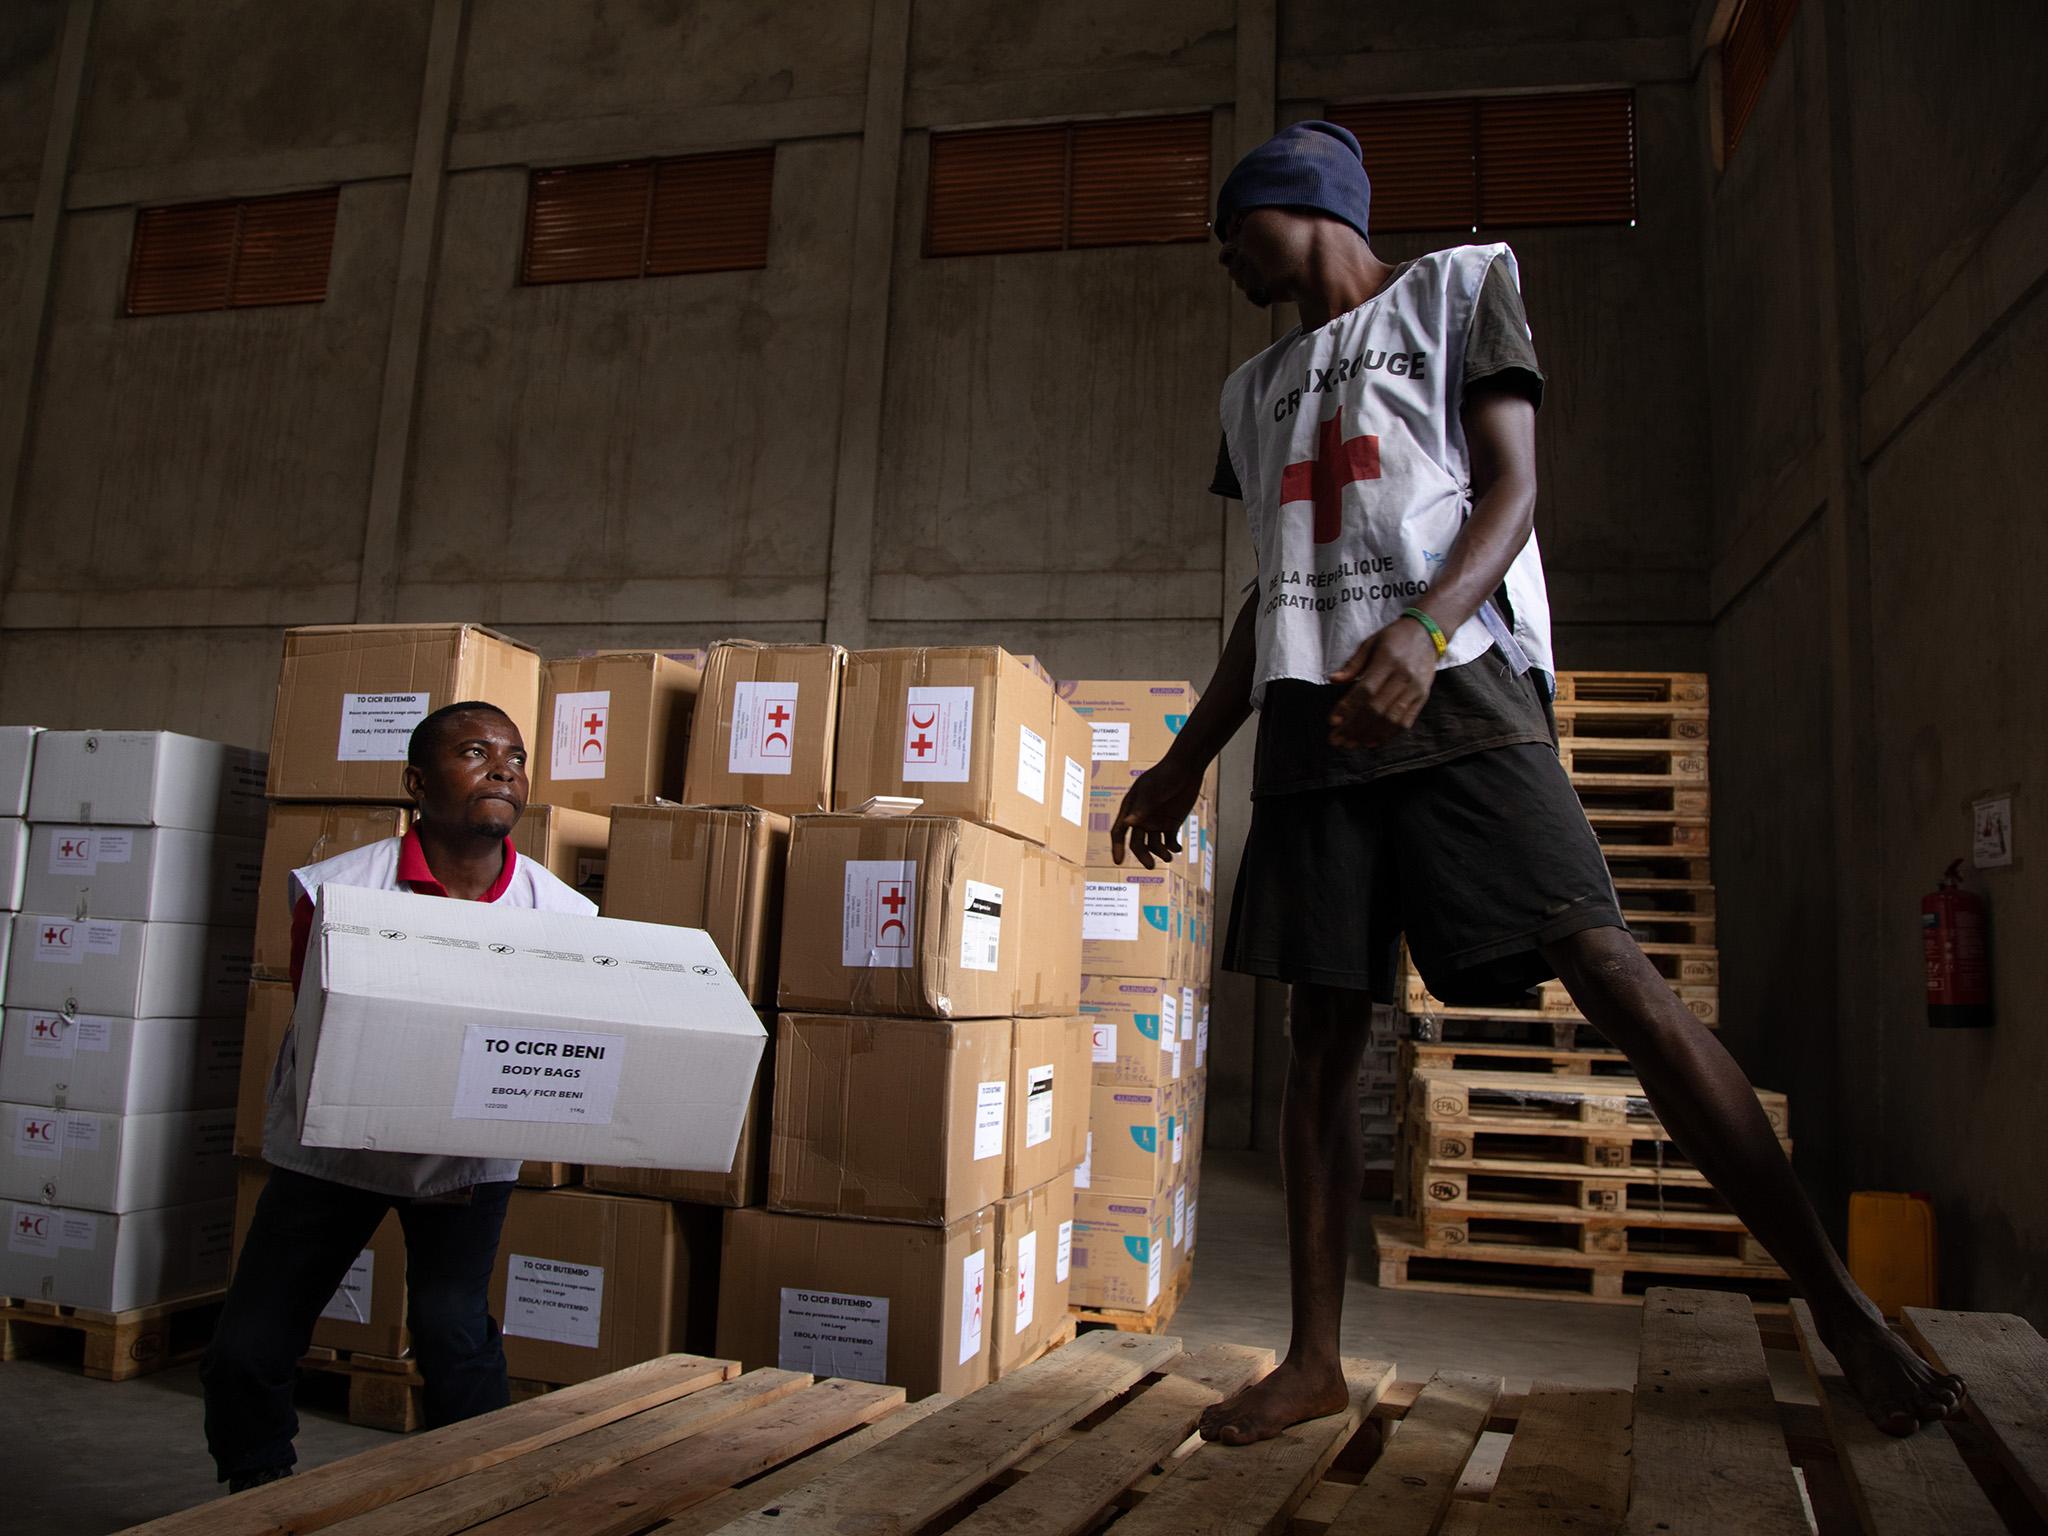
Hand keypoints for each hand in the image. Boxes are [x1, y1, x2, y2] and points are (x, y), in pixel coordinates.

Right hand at [1110, 756, 1202, 868]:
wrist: (1186, 768)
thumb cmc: (1164, 776)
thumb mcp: (1151, 792)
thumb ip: (1140, 809)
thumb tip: (1127, 824)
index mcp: (1131, 809)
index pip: (1119, 831)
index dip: (1117, 847)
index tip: (1118, 861)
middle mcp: (1141, 819)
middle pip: (1137, 843)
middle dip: (1143, 855)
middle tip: (1150, 866)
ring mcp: (1157, 822)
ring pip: (1154, 845)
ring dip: (1160, 853)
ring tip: (1169, 857)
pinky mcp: (1172, 824)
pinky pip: (1169, 842)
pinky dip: (1173, 848)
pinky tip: (1178, 849)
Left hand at [1328, 619, 1438, 747]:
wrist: (1428, 633)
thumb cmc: (1394, 638)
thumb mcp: (1370, 643)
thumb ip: (1353, 664)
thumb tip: (1333, 680)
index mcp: (1387, 660)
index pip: (1365, 690)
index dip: (1348, 708)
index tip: (1333, 722)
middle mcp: (1403, 677)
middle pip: (1377, 709)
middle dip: (1354, 727)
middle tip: (1337, 740)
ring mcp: (1415, 689)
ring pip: (1391, 719)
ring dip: (1369, 735)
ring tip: (1351, 744)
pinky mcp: (1423, 698)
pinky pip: (1406, 721)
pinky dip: (1388, 735)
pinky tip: (1372, 742)